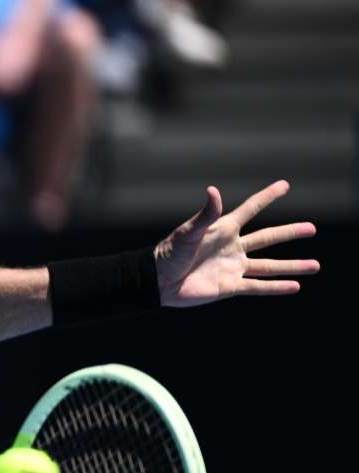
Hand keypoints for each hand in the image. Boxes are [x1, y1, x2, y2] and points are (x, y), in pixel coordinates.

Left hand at [154, 181, 318, 307]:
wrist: (158, 282)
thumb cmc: (169, 253)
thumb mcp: (188, 232)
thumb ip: (206, 214)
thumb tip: (213, 191)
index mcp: (223, 229)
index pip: (251, 209)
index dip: (267, 197)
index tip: (285, 185)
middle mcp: (232, 247)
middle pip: (268, 238)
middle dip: (290, 232)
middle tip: (312, 228)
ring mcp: (233, 267)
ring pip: (269, 265)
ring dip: (292, 266)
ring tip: (315, 265)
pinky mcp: (230, 286)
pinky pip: (258, 287)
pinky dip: (276, 288)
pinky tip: (295, 286)